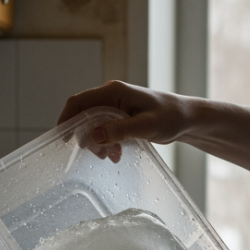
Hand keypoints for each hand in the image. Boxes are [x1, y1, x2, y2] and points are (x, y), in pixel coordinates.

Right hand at [58, 81, 198, 161]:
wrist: (187, 119)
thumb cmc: (171, 117)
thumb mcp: (145, 126)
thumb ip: (119, 130)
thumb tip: (93, 136)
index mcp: (114, 92)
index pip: (80, 101)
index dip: (67, 118)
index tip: (63, 138)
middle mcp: (112, 97)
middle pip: (85, 115)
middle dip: (86, 137)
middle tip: (97, 155)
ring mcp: (116, 107)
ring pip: (94, 125)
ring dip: (98, 143)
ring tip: (111, 157)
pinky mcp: (121, 118)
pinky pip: (105, 131)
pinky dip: (107, 144)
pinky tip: (116, 156)